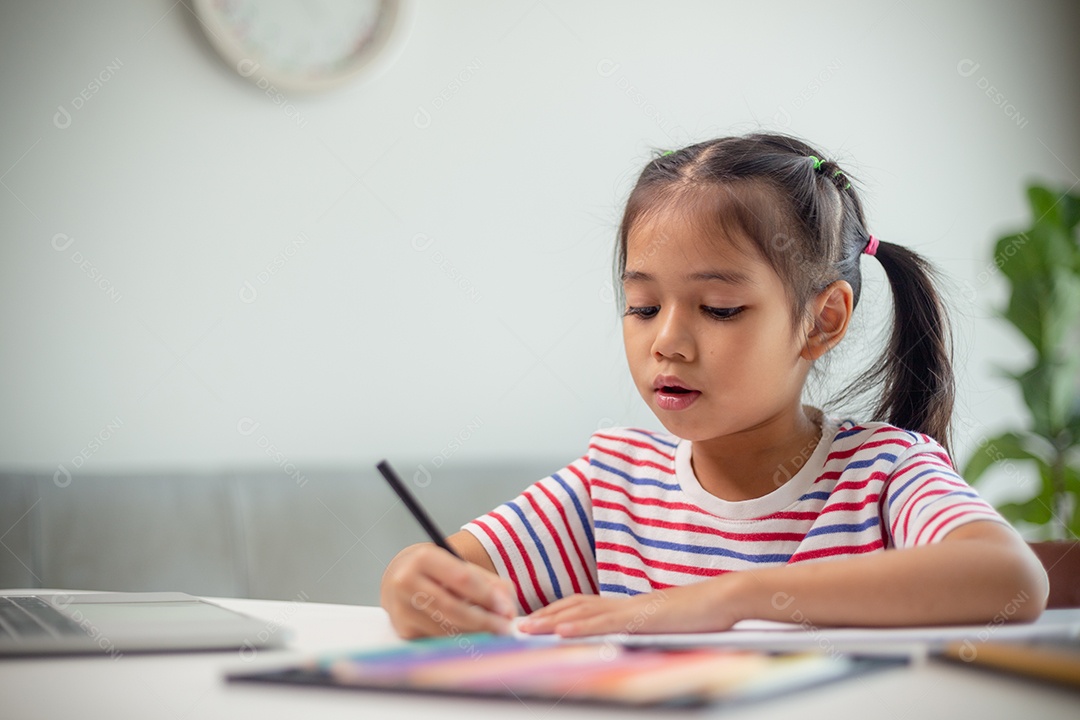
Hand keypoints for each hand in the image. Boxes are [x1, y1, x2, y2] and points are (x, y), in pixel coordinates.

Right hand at [380, 543, 517, 638]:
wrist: (399, 577)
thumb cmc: (438, 572)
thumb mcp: (462, 566)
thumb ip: (491, 584)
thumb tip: (508, 612)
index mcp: (424, 558)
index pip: (461, 579)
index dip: (487, 596)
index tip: (507, 611)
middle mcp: (406, 582)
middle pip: (453, 608)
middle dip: (484, 622)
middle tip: (505, 630)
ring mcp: (401, 608)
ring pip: (446, 628)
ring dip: (475, 634)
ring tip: (494, 633)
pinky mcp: (403, 630)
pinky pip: (438, 639)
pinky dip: (460, 641)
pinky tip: (473, 637)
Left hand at [515, 584, 739, 637]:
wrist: (726, 599)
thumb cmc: (702, 615)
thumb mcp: (665, 625)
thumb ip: (643, 629)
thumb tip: (626, 640)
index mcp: (629, 606)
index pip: (584, 606)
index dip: (557, 612)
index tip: (534, 620)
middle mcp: (625, 604)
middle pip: (576, 606)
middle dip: (544, 615)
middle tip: (515, 623)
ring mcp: (632, 609)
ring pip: (583, 612)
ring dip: (551, 619)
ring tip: (526, 627)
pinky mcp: (643, 618)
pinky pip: (605, 622)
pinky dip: (580, 626)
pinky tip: (561, 631)